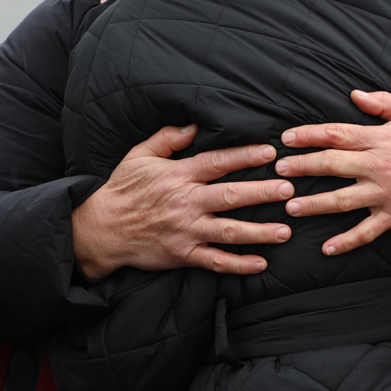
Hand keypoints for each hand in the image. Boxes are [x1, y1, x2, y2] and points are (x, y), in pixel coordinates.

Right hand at [72, 125, 291, 278]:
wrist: (102, 229)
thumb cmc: (123, 189)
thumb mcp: (140, 155)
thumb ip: (168, 138)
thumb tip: (195, 125)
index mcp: (178, 175)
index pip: (217, 162)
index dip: (245, 156)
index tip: (271, 152)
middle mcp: (185, 203)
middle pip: (230, 196)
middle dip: (261, 193)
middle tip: (288, 190)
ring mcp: (186, 231)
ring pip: (229, 232)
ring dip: (259, 232)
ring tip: (285, 231)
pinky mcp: (182, 255)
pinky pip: (215, 261)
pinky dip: (238, 265)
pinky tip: (260, 263)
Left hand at [277, 90, 390, 256]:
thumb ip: (383, 102)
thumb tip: (354, 94)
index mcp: (381, 138)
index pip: (337, 134)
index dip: (308, 135)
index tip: (286, 139)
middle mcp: (380, 166)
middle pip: (333, 165)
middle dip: (302, 167)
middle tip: (278, 171)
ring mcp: (387, 193)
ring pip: (343, 200)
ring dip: (314, 205)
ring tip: (290, 208)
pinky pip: (367, 232)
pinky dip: (347, 242)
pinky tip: (326, 248)